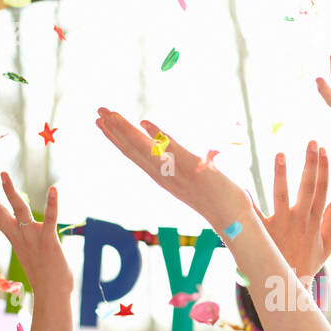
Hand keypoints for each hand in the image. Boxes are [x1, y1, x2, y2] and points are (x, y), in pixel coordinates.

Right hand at [0, 170, 71, 293]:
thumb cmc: (45, 277)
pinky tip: (54, 189)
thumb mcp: (30, 253)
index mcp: (13, 238)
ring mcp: (33, 238)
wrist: (52, 295)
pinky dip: (52, 204)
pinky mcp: (49, 241)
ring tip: (3, 174)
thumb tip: (28, 235)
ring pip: (19, 211)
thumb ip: (28, 241)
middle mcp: (19, 236)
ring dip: (10, 192)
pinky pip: (51, 219)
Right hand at [95, 107, 251, 233]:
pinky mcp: (192, 168)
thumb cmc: (218, 201)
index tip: (102, 123)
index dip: (116, 138)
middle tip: (97, 111)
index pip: (134, 154)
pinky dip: (157, 136)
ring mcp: (175, 172)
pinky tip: (145, 122)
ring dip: (125, 130)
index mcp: (162, 177)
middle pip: (132, 149)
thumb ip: (185, 165)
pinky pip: (170, 150)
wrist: (233, 219)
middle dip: (113, 129)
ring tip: (109, 114)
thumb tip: (186, 150)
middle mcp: (163, 176)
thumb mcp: (196, 179)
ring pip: (144, 148)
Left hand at [254, 141, 330, 281]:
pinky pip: (253, 215)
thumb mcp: (323, 248)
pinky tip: (242, 185)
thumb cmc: (305, 267)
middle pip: (308, 187)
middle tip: (311, 141)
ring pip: (282, 196)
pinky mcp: (263, 233)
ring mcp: (281, 226)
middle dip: (311, 163)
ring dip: (282, 174)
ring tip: (281, 154)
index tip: (323, 148)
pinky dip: (247, 201)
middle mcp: (299, 220)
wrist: (287, 288)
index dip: (323, 168)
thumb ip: (329, 224)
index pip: (322, 189)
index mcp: (313, 221)